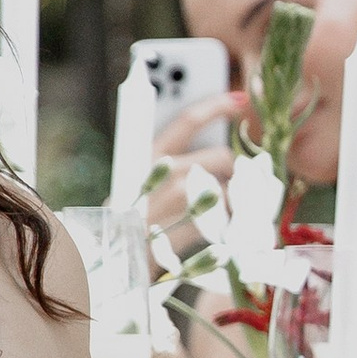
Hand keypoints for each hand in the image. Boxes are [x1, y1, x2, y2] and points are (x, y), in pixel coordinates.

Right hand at [147, 86, 250, 236]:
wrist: (114, 259)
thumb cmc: (136, 215)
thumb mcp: (143, 180)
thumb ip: (175, 160)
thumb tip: (222, 148)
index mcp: (144, 155)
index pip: (186, 120)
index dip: (216, 106)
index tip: (240, 98)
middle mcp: (157, 175)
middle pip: (220, 157)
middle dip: (237, 166)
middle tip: (242, 174)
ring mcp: (170, 204)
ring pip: (227, 187)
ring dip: (238, 195)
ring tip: (234, 204)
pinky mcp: (184, 230)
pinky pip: (225, 218)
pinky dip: (233, 220)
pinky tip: (226, 225)